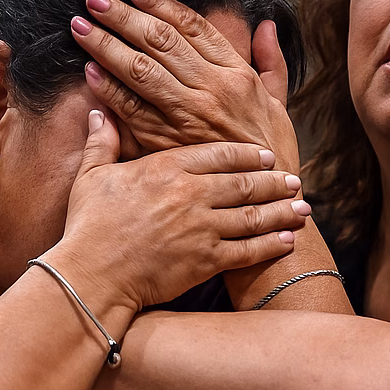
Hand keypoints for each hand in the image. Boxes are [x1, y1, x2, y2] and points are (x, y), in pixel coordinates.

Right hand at [49, 110, 305, 314]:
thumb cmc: (87, 226)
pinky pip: (248, 250)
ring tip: (302, 208)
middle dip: (274, 181)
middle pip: (245, 182)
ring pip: (253, 214)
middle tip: (293, 179)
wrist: (92, 275)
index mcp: (167, 168)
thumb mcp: (91, 176)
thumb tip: (100, 114)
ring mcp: (202, 228)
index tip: (265, 154)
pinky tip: (286, 240)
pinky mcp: (206, 261)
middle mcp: (192, 194)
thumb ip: (102, 143)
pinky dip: (271, 244)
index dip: (247, 153)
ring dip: (281, 211)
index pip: (220, 153)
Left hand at [72, 0, 299, 169]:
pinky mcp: (167, 143)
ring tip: (82, 28)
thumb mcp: (280, 102)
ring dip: (107, 45)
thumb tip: (265, 24)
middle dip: (123, 17)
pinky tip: (89, 72)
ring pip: (141, 70)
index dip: (160, 5)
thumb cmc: (271, 151)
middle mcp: (210, 89)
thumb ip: (272, 61)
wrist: (265, 199)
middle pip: (160, 42)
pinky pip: (132, 110)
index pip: (192, 27)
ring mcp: (186, 116)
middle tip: (94, 1)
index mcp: (236, 74)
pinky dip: (109, 90)